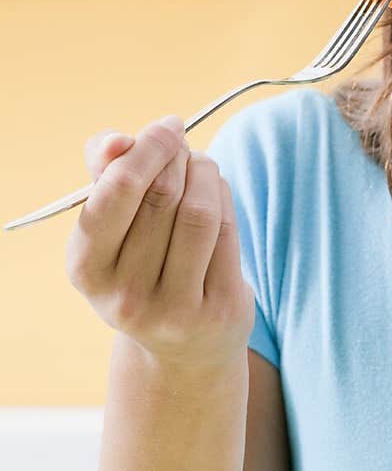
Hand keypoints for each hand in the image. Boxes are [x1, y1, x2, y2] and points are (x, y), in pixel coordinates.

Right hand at [66, 116, 254, 370]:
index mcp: (86, 268)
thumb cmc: (142, 263)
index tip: (169, 126)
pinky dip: (225, 198)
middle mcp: (125, 295)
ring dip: (206, 172)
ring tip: (202, 166)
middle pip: (162, 195)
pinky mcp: (219, 310)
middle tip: (184, 145)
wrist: (183, 344)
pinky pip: (227, 232)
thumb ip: (105, 173)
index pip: (117, 190)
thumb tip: (116, 140)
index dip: (149, 148)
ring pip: (199, 211)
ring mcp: (173, 309)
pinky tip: (217, 193)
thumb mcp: (112, 225)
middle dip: (179, 156)